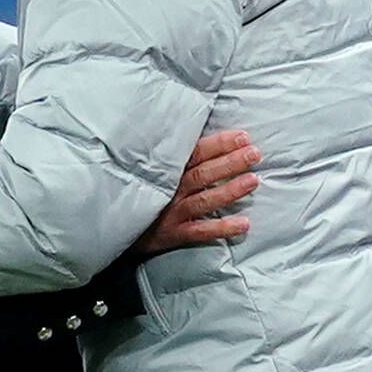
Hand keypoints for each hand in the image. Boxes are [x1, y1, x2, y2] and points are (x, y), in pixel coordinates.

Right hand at [136, 132, 257, 260]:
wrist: (116, 226)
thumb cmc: (144, 195)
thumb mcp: (156, 172)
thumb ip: (178, 160)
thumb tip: (212, 145)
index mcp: (169, 170)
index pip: (197, 152)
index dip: (220, 144)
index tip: (243, 137)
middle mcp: (170, 189)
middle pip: (203, 173)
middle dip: (230, 162)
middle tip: (255, 154)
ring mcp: (172, 212)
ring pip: (204, 200)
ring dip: (229, 190)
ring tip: (253, 181)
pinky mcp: (173, 234)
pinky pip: (200, 231)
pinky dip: (222, 228)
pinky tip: (243, 224)